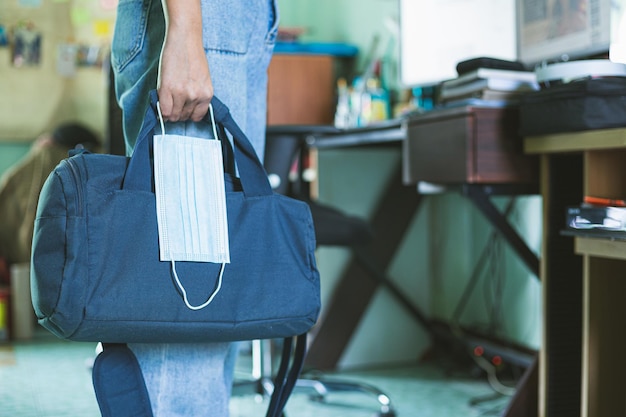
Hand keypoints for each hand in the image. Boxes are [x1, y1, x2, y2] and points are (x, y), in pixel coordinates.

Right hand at [157, 0, 212, 121]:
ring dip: (169, 112)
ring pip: (173, 115)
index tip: (182, 111)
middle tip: (173, 105)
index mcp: (207, 95)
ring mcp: (182, 94)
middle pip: (184, 117)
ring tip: (167, 102)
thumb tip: (187, 109)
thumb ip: (197, 95)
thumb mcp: (202, 80)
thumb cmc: (193, 57)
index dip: (188, 115)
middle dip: (177, 113)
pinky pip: (164, 110)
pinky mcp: (168, 89)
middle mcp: (196, 96)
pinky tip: (161, 103)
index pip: (197, 117)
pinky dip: (161, 110)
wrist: (185, 40)